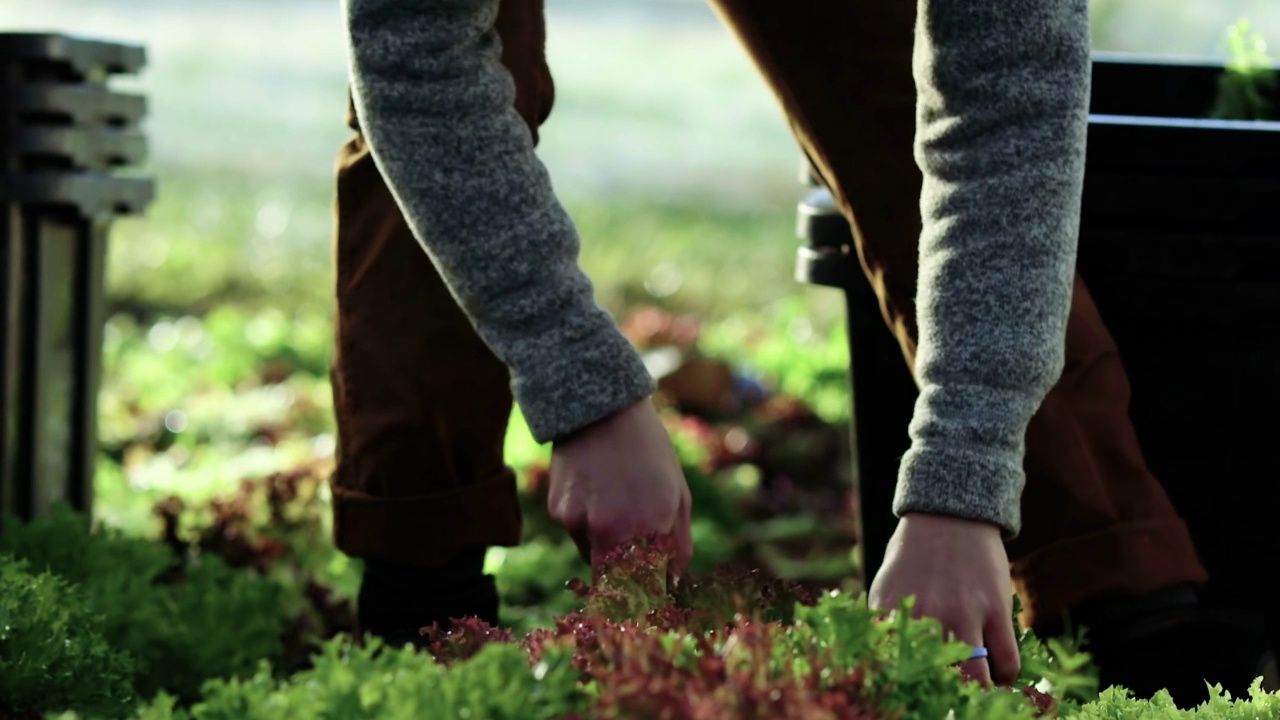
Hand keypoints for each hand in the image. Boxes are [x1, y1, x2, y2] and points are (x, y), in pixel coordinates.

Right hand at [546, 398, 693, 579]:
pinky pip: (577, 535)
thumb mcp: (678, 495)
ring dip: (607, 548)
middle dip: (627, 579)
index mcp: (648, 529)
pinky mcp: (558, 514)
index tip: (653, 592)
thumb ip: (678, 545)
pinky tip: (596, 492)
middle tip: (636, 561)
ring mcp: (580, 524)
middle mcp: (610, 532)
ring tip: (616, 504)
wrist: (601, 409)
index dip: (650, 595)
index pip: (647, 590)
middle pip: (615, 584)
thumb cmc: (650, 451)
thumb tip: (671, 583)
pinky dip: (588, 525)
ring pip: (594, 559)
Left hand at [868, 512, 1018, 686]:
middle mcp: (925, 617)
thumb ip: (885, 626)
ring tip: (979, 693)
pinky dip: (1006, 677)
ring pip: (976, 678)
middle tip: (948, 697)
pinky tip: (1000, 674)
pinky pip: (1008, 661)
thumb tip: (886, 666)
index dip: (904, 688)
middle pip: (935, 679)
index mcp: (891, 613)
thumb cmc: (914, 557)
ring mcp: (964, 614)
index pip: (890, 667)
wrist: (949, 515)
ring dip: (978, 691)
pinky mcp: (996, 609)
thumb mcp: (887, 588)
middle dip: (943, 695)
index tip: (914, 695)